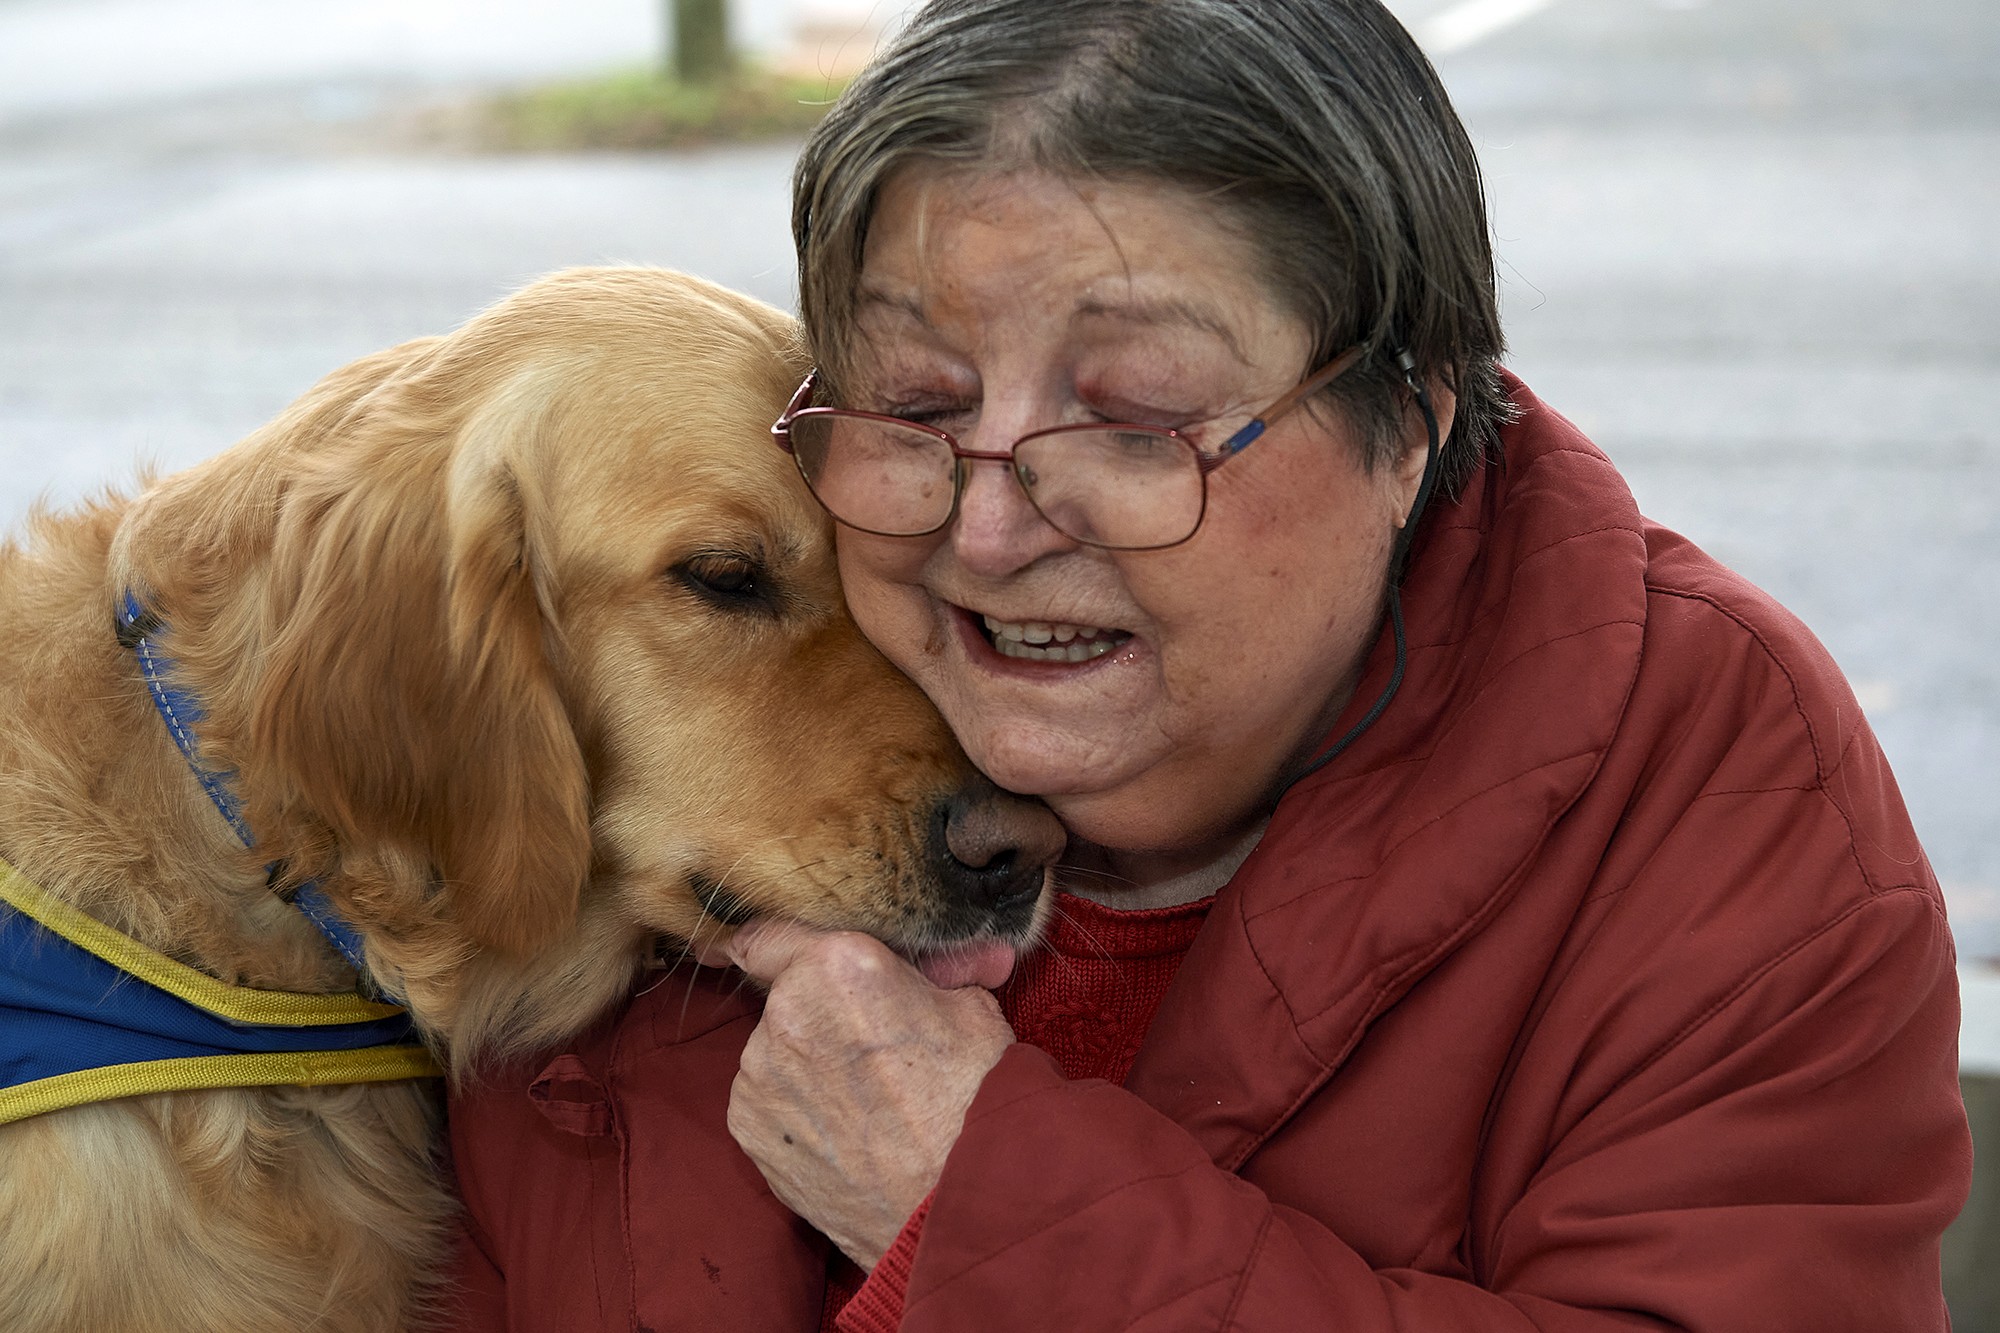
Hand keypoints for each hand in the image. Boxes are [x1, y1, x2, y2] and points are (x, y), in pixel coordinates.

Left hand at [723, 920, 1014, 1268]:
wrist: (957, 1204)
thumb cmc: (975, 1102)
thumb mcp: (972, 1010)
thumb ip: (935, 972)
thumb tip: (946, 958)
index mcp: (839, 965)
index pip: (775, 933)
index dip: (785, 946)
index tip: (782, 957)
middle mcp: (785, 1011)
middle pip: (784, 995)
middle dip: (819, 1013)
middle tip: (870, 1049)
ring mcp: (758, 1074)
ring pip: (774, 1051)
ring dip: (805, 1064)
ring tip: (864, 1103)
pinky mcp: (748, 1129)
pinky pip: (765, 1101)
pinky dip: (793, 1111)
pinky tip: (843, 1132)